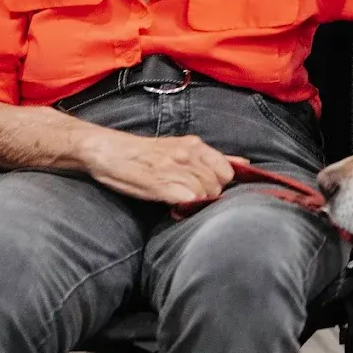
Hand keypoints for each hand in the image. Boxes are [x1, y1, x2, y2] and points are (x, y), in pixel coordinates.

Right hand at [78, 129, 247, 204]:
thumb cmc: (145, 153)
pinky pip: (188, 200)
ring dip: (196, 202)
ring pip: (205, 193)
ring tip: (179, 201)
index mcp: (195, 145)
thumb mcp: (181, 148)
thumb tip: (243, 163)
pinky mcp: (160, 184)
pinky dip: (184, 207)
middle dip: (209, 195)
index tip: (208, 188)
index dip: (221, 183)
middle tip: (190, 197)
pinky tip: (173, 206)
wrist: (109, 151)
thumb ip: (211, 157)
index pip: (228, 169)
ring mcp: (175, 169)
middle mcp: (189, 154)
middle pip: (218, 184)